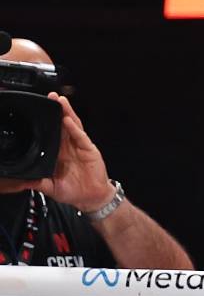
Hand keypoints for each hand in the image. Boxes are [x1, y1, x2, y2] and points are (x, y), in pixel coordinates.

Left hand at [36, 93, 113, 211]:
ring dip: (67, 113)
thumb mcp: (49, 187)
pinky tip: (69, 121)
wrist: (90, 198)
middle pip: (63, 124)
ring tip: (61, 101)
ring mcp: (80, 146)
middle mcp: (69, 146)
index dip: (47, 122)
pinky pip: (81, 137)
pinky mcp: (89, 150)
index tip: (39, 111)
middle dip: (58, 110)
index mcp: (59, 153)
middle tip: (50, 97)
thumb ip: (36, 182)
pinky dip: (75, 129)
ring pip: (73, 126)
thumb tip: (20, 180)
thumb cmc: (72, 191)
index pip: (52, 133)